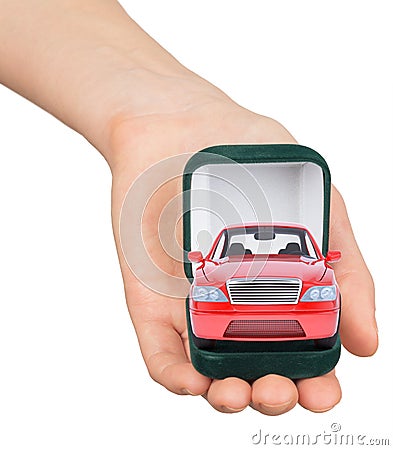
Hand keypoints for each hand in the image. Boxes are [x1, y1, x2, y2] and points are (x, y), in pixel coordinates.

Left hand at [108, 85, 376, 414]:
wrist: (184, 124)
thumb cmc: (254, 161)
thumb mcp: (318, 204)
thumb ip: (346, 269)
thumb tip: (367, 343)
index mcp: (283, 290)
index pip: (301, 351)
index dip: (316, 381)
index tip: (323, 392)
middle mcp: (239, 303)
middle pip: (256, 367)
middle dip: (270, 393)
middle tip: (278, 392)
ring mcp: (193, 303)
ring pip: (208, 368)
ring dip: (225, 394)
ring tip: (237, 393)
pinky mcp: (150, 296)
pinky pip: (159, 348)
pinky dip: (175, 373)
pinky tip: (193, 381)